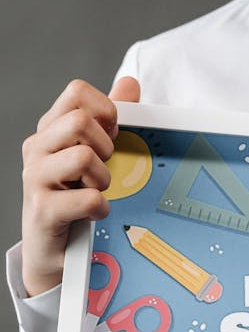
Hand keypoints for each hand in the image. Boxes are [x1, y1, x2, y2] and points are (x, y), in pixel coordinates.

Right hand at [21, 76, 139, 296]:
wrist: (53, 248)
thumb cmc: (76, 194)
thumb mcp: (96, 151)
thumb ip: (110, 116)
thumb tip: (129, 83)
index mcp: (50, 128)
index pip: (76, 91)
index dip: (105, 109)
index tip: (110, 134)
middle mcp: (37, 148)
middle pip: (80, 121)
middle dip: (105, 145)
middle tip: (103, 167)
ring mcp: (35, 178)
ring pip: (83, 157)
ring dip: (103, 178)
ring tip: (97, 189)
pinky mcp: (42, 210)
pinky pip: (88, 197)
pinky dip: (101, 206)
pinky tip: (95, 212)